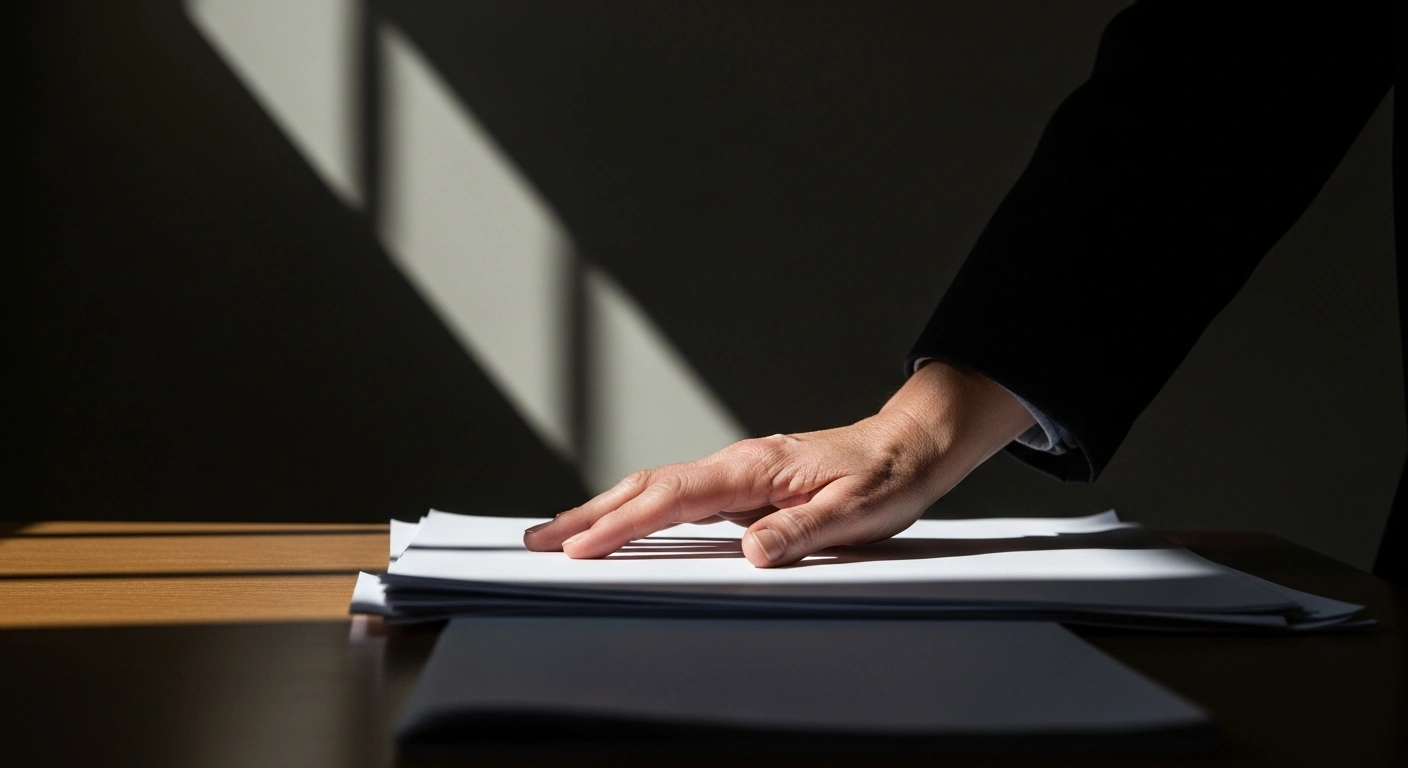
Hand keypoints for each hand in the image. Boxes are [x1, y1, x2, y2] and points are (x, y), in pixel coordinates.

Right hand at [523, 361, 1036, 566]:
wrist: (909, 446)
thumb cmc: (887, 476)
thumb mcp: (857, 512)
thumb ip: (801, 531)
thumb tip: (751, 553)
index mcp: (754, 468)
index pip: (672, 498)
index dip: (622, 524)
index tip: (581, 547)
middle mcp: (736, 464)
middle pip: (645, 486)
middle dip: (588, 514)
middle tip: (538, 540)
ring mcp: (735, 471)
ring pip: (655, 488)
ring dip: (604, 511)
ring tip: (560, 535)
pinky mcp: (741, 483)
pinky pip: (676, 496)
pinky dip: (637, 510)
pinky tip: (621, 526)